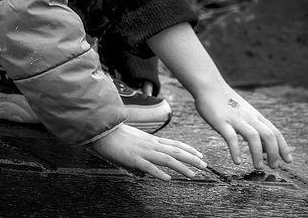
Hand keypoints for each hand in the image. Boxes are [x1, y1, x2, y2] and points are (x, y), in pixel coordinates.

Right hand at [90, 124, 207, 180]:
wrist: (102, 130)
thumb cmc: (116, 135)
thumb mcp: (134, 141)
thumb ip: (142, 152)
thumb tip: (145, 168)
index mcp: (151, 140)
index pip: (174, 143)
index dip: (188, 149)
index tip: (199, 154)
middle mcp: (150, 144)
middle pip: (175, 150)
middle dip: (191, 158)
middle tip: (205, 165)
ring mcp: (143, 151)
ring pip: (167, 159)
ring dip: (181, 167)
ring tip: (193, 174)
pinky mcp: (133, 158)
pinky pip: (148, 166)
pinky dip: (159, 173)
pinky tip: (168, 179)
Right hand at [194, 85, 292, 169]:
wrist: (208, 85)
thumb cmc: (224, 100)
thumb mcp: (244, 112)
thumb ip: (252, 127)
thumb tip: (262, 146)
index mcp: (254, 115)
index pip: (274, 132)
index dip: (283, 147)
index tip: (287, 160)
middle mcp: (248, 117)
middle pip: (268, 135)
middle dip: (274, 153)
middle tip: (274, 167)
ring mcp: (235, 119)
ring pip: (253, 137)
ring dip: (258, 154)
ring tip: (258, 167)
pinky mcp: (221, 121)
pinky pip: (231, 137)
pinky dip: (236, 151)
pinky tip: (237, 161)